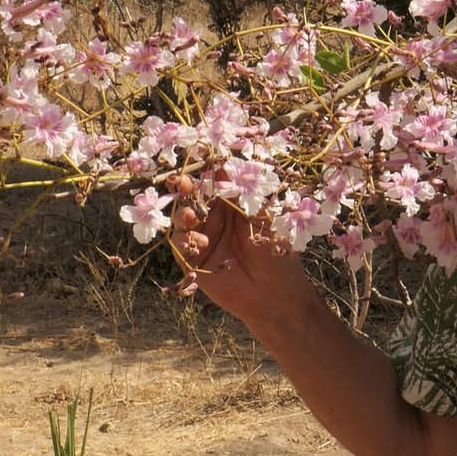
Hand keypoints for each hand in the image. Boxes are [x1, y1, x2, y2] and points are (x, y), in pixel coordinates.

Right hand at [169, 173, 315, 326]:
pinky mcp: (194, 261)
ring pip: (183, 220)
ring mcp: (203, 239)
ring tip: (192, 215)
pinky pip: (180, 245)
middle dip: (185, 189)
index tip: (198, 164)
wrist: (274, 291)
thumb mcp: (261, 217)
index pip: (213, 185)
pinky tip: (201, 242)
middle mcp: (216, 220)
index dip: (204, 175)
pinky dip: (186, 240)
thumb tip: (222, 167)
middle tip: (181, 181)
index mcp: (233, 206)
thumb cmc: (276, 251)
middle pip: (193, 199)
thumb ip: (239, 195)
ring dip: (183, 214)